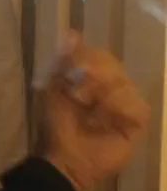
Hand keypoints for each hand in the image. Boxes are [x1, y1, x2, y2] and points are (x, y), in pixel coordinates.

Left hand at [33, 32, 151, 190]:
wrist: (65, 158)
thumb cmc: (56, 124)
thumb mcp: (53, 89)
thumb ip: (62, 61)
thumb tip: (72, 32)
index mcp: (92, 77)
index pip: (100, 54)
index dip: (87, 60)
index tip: (71, 75)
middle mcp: (112, 86)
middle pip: (114, 66)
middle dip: (93, 79)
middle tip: (77, 96)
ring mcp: (127, 103)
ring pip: (125, 85)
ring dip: (102, 98)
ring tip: (89, 115)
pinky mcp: (137, 122)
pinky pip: (137, 106)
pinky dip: (118, 112)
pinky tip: (104, 123)